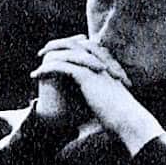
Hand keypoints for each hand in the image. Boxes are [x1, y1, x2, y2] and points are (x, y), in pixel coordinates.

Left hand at [31, 37, 162, 152]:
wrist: (130, 120)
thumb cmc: (123, 116)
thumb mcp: (111, 102)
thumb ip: (102, 96)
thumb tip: (97, 103)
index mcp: (107, 66)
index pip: (86, 49)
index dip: (71, 49)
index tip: (59, 55)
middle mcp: (100, 62)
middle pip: (74, 44)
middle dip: (57, 45)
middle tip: (43, 51)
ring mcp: (94, 66)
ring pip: (66, 52)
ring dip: (49, 54)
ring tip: (37, 61)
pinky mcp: (86, 75)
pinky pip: (60, 66)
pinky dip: (46, 69)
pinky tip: (36, 75)